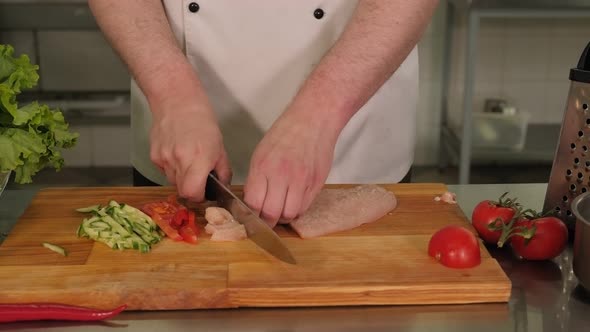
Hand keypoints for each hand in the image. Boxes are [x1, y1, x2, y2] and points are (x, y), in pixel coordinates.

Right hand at [149, 99, 230, 201]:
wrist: (177, 101)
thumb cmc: (202, 121)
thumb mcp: (220, 147)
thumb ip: (222, 170)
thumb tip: (222, 186)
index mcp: (199, 159)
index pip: (192, 193)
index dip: (199, 196)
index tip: (204, 192)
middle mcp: (179, 160)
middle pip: (182, 191)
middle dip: (191, 188)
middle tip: (198, 176)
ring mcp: (164, 158)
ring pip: (172, 181)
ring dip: (181, 177)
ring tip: (188, 159)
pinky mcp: (154, 155)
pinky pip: (164, 171)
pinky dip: (171, 167)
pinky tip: (177, 152)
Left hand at [244, 108, 338, 226]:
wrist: (313, 120)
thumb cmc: (286, 133)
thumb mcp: (261, 153)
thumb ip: (257, 179)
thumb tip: (252, 201)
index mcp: (264, 167)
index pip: (254, 204)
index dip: (251, 215)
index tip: (251, 217)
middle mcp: (282, 175)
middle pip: (272, 214)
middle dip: (267, 221)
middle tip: (266, 219)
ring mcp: (301, 181)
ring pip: (290, 214)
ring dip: (284, 217)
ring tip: (281, 211)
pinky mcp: (316, 183)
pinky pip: (305, 207)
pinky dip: (297, 210)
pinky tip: (293, 203)